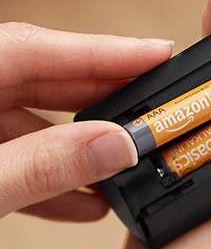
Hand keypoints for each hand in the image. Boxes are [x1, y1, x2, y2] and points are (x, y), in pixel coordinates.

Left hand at [0, 23, 172, 219]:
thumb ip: (42, 165)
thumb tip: (115, 145)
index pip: (38, 47)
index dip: (106, 50)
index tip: (158, 53)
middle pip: (44, 79)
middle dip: (104, 100)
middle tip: (154, 106)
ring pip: (31, 120)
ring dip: (79, 148)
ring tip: (124, 166)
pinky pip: (13, 154)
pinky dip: (49, 174)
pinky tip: (83, 201)